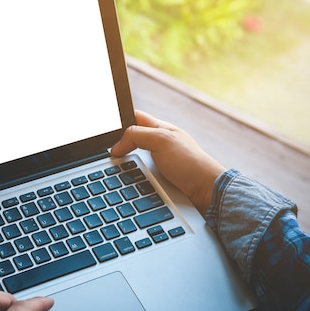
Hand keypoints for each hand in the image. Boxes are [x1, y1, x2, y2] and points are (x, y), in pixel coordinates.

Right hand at [110, 110, 224, 214]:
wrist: (205, 193)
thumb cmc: (191, 163)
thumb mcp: (162, 140)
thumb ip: (137, 136)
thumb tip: (115, 146)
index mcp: (159, 129)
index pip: (133, 117)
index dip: (119, 119)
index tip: (104, 126)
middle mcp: (156, 144)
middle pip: (128, 141)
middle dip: (117, 146)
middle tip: (108, 152)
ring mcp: (155, 163)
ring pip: (129, 161)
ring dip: (123, 166)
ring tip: (115, 168)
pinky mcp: (155, 180)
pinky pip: (135, 177)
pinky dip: (129, 179)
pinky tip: (126, 182)